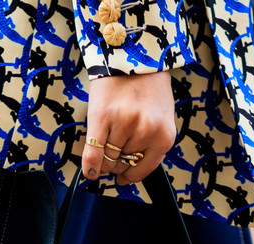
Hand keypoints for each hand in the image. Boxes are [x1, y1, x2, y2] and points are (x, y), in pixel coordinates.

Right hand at [82, 70, 175, 184]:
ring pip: (108, 160)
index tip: (123, 178)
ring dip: (103, 161)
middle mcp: (146, 131)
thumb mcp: (160, 117)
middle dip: (115, 165)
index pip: (143, 169)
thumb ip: (150, 142)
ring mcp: (124, 124)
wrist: (133, 54)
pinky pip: (93, 152)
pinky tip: (89, 172)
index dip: (130, 176)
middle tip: (111, 157)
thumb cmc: (147, 85)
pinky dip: (90, 166)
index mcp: (164, 135)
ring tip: (103, 150)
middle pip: (123, 164)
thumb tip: (131, 169)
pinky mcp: (103, 117)